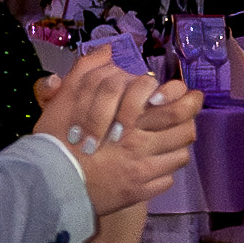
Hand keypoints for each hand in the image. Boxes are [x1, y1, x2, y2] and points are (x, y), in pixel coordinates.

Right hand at [44, 54, 199, 222]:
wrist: (50, 187)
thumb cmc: (56, 140)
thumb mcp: (65, 99)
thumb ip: (87, 71)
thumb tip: (108, 50)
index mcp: (126, 119)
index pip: (164, 99)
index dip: (175, 92)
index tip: (180, 89)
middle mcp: (141, 145)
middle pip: (183, 127)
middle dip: (190, 112)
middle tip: (193, 103)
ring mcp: (143, 171)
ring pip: (180, 153)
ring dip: (180, 142)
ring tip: (176, 134)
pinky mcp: (140, 192)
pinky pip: (167, 179)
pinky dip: (166, 169)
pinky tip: (158, 162)